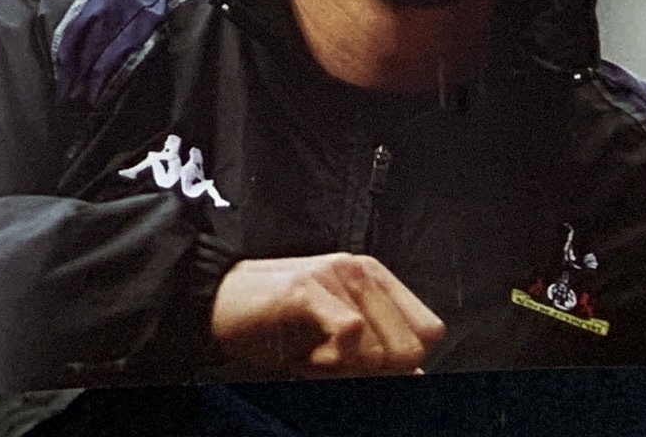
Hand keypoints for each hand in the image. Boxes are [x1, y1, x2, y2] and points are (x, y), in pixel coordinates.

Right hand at [211, 253, 442, 376]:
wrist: (216, 306)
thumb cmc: (276, 325)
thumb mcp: (337, 343)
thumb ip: (379, 354)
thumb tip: (421, 376)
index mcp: (375, 279)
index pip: (429, 331)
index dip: (403, 362)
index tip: (365, 367)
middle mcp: (361, 270)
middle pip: (410, 347)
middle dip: (375, 371)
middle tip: (333, 361)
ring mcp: (335, 276)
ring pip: (381, 349)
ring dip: (346, 368)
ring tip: (313, 353)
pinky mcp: (309, 288)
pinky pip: (350, 337)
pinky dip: (329, 361)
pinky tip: (304, 354)